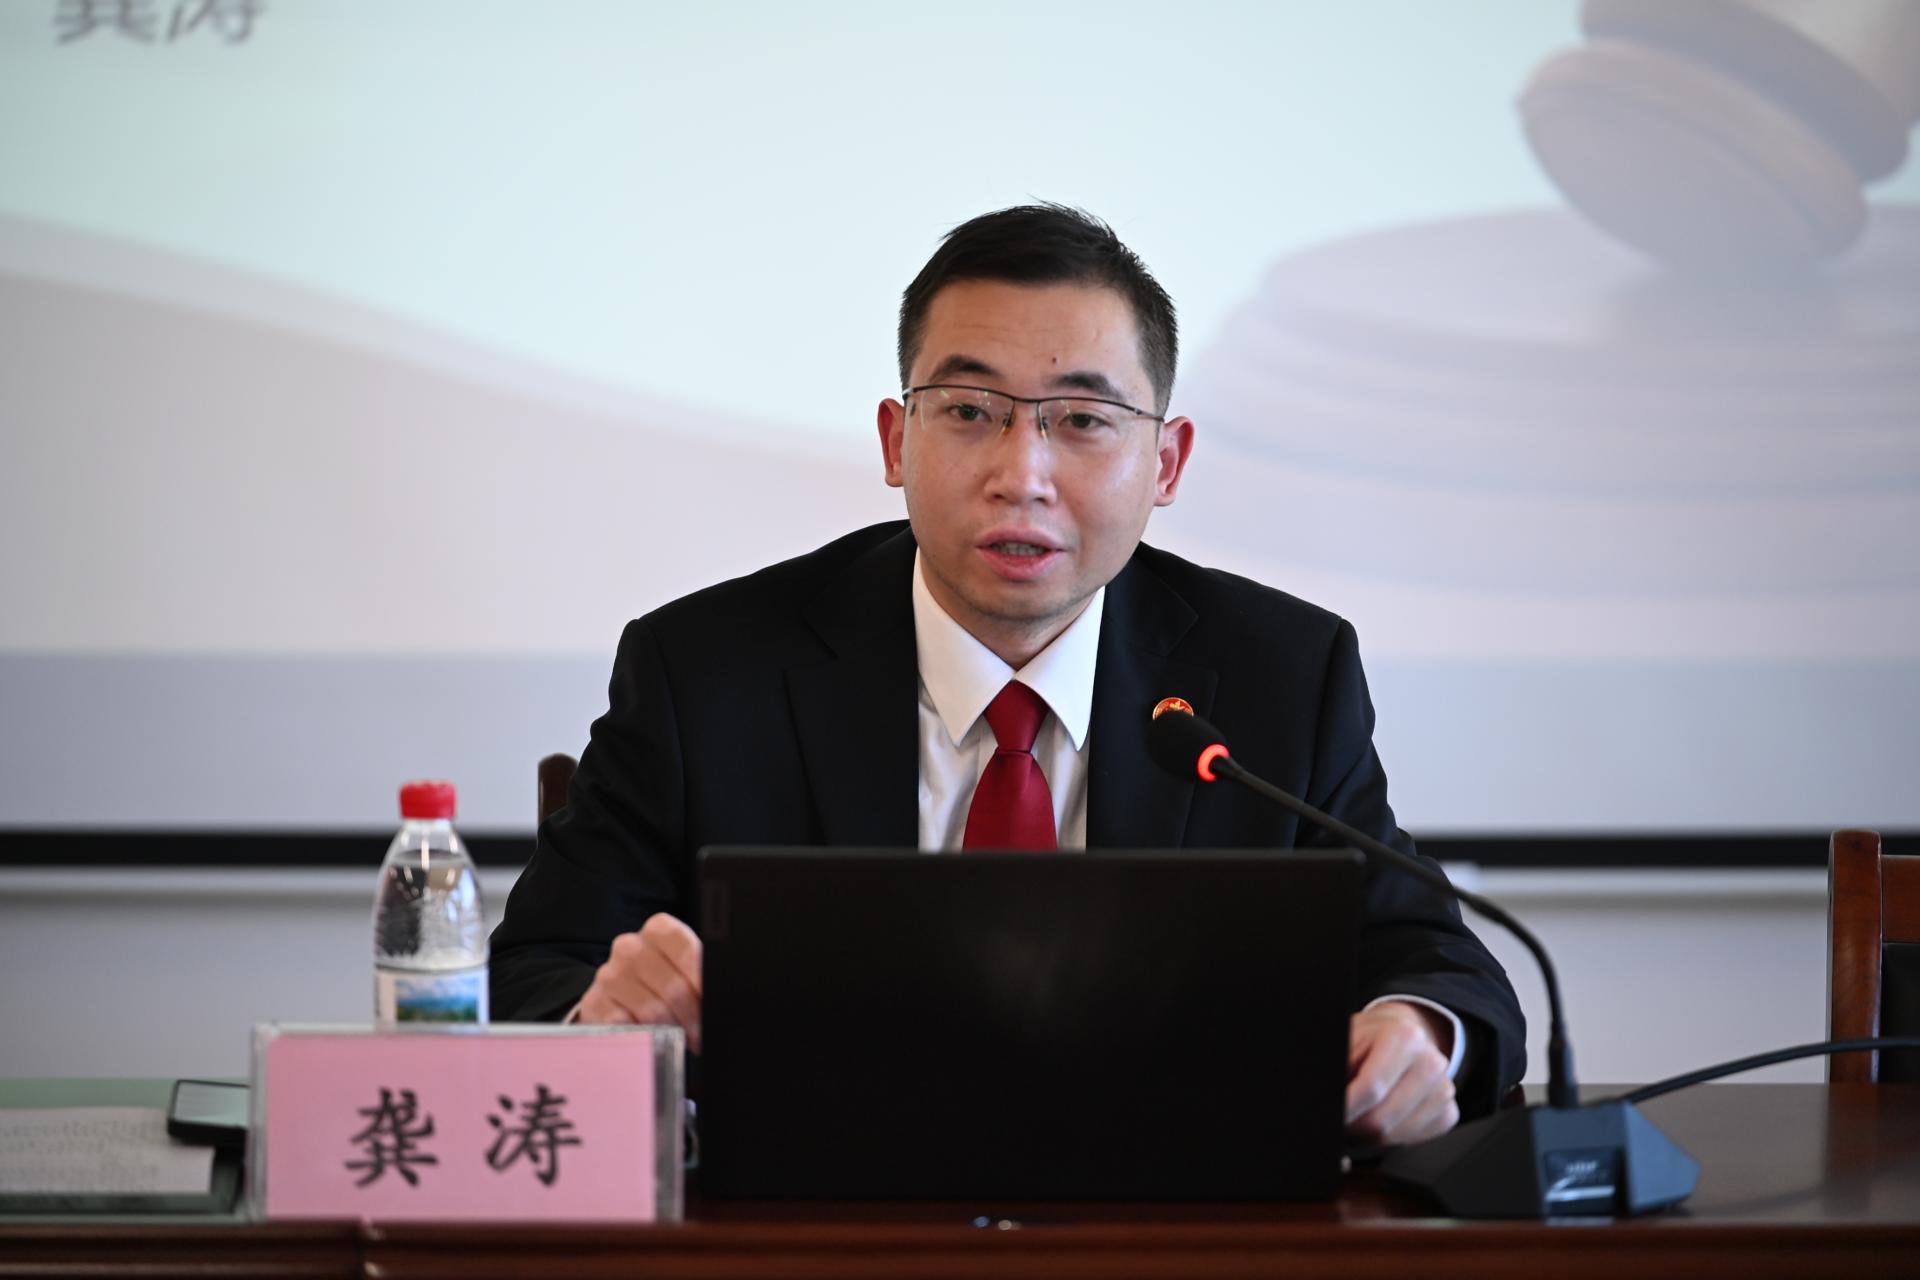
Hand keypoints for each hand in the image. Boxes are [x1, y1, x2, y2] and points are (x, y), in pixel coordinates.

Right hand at [575, 912, 703, 1052]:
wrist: (620, 997)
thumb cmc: (662, 981)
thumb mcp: (685, 968)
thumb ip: (702, 971)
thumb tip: (724, 991)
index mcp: (658, 930)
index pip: (687, 950)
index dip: (702, 980)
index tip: (713, 1001)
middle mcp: (629, 947)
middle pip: (673, 987)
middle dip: (693, 1015)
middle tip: (703, 1033)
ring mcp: (608, 975)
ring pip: (652, 1010)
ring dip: (674, 1031)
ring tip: (685, 1039)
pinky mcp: (594, 1004)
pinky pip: (628, 1027)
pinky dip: (645, 1037)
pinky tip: (654, 1039)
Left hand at [1345, 1001, 1457, 1144]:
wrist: (1401, 1039)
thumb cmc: (1368, 1041)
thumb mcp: (1347, 1043)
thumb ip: (1339, 1072)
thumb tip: (1334, 1103)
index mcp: (1406, 1037)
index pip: (1371, 1088)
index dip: (1346, 1108)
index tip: (1333, 1116)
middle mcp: (1432, 1063)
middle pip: (1381, 1119)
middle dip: (1352, 1125)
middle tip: (1340, 1118)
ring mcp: (1444, 1091)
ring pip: (1392, 1136)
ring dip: (1366, 1134)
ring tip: (1357, 1114)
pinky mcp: (1448, 1114)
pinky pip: (1409, 1143)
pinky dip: (1387, 1138)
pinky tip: (1380, 1115)